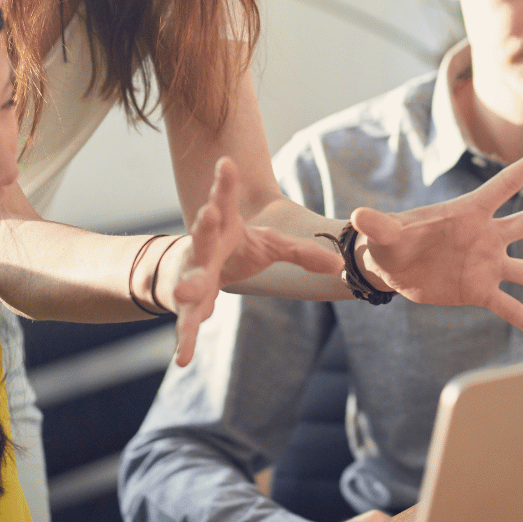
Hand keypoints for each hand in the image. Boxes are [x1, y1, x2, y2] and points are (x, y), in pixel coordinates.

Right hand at [156, 156, 342, 365]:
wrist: (191, 270)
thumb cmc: (234, 249)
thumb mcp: (270, 246)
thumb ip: (302, 253)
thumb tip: (340, 265)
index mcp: (222, 226)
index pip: (224, 198)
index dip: (226, 182)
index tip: (226, 162)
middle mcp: (203, 247)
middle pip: (203, 235)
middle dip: (204, 225)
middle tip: (206, 213)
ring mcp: (192, 275)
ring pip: (191, 280)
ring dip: (190, 285)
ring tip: (185, 292)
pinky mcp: (188, 304)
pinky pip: (187, 323)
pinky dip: (185, 340)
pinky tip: (182, 359)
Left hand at [350, 137, 522, 339]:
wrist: (389, 267)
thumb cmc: (389, 239)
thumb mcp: (383, 232)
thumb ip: (379, 224)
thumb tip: (360, 215)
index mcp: (469, 213)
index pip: (505, 185)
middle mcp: (488, 237)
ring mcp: (488, 265)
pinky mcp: (480, 291)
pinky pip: (511, 307)